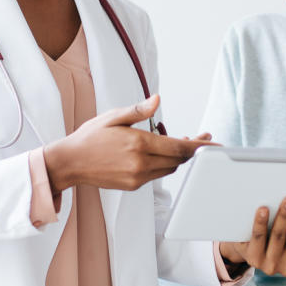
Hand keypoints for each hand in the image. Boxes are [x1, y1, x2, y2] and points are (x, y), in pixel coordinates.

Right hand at [43, 95, 212, 191]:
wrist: (70, 162)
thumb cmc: (90, 137)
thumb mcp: (113, 117)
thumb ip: (138, 111)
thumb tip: (157, 100)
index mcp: (138, 144)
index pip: (179, 147)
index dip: (200, 146)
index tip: (215, 144)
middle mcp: (140, 163)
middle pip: (178, 159)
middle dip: (192, 150)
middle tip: (200, 138)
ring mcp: (137, 177)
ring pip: (169, 168)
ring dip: (178, 157)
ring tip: (181, 142)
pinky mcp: (134, 185)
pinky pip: (157, 174)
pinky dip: (164, 164)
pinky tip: (160, 153)